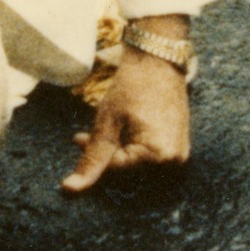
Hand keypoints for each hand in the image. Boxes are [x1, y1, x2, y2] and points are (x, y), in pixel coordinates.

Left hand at [62, 30, 190, 192]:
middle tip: (89, 135)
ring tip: (110, 128)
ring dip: (118, 152)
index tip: (77, 138)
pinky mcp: (177, 147)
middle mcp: (175, 161)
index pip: (117, 170)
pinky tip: (123, 130)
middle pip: (128, 172)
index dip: (94, 155)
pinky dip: (131, 148)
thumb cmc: (132, 87)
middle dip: (105, 156)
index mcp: (159, 156)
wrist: (157, 60)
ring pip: (137, 166)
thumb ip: (92, 159)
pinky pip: (149, 158)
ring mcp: (179, 155)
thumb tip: (70, 189)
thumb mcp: (107, 123)